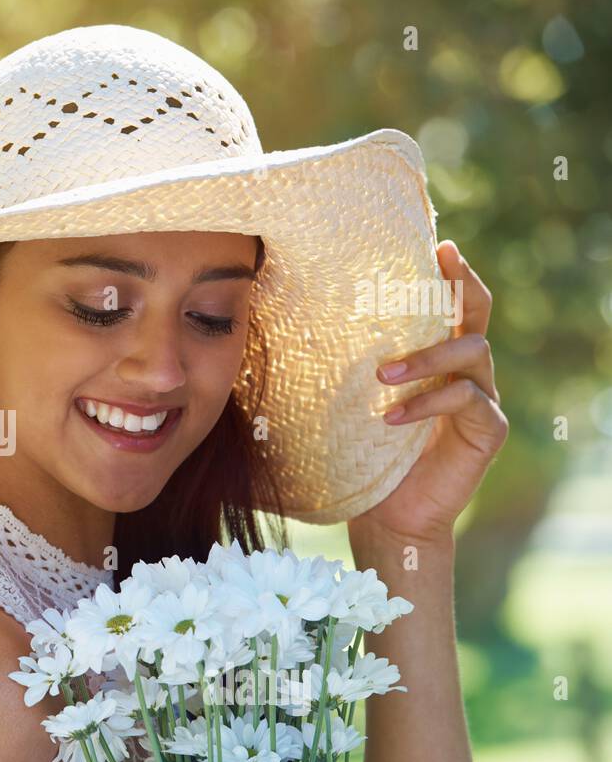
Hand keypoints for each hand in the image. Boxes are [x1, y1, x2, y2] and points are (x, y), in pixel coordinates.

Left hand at [347, 240, 508, 545]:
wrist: (385, 517)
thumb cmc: (361, 456)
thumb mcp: (345, 404)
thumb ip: (337, 367)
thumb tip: (273, 328)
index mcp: (436, 357)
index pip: (452, 304)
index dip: (453, 273)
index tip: (439, 244)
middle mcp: (466, 370)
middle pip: (477, 314)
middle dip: (460, 287)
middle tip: (437, 269)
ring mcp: (482, 399)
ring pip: (472, 352)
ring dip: (427, 357)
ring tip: (383, 376)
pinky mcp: (487, 430)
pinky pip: (468, 400)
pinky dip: (429, 404)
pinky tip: (392, 419)